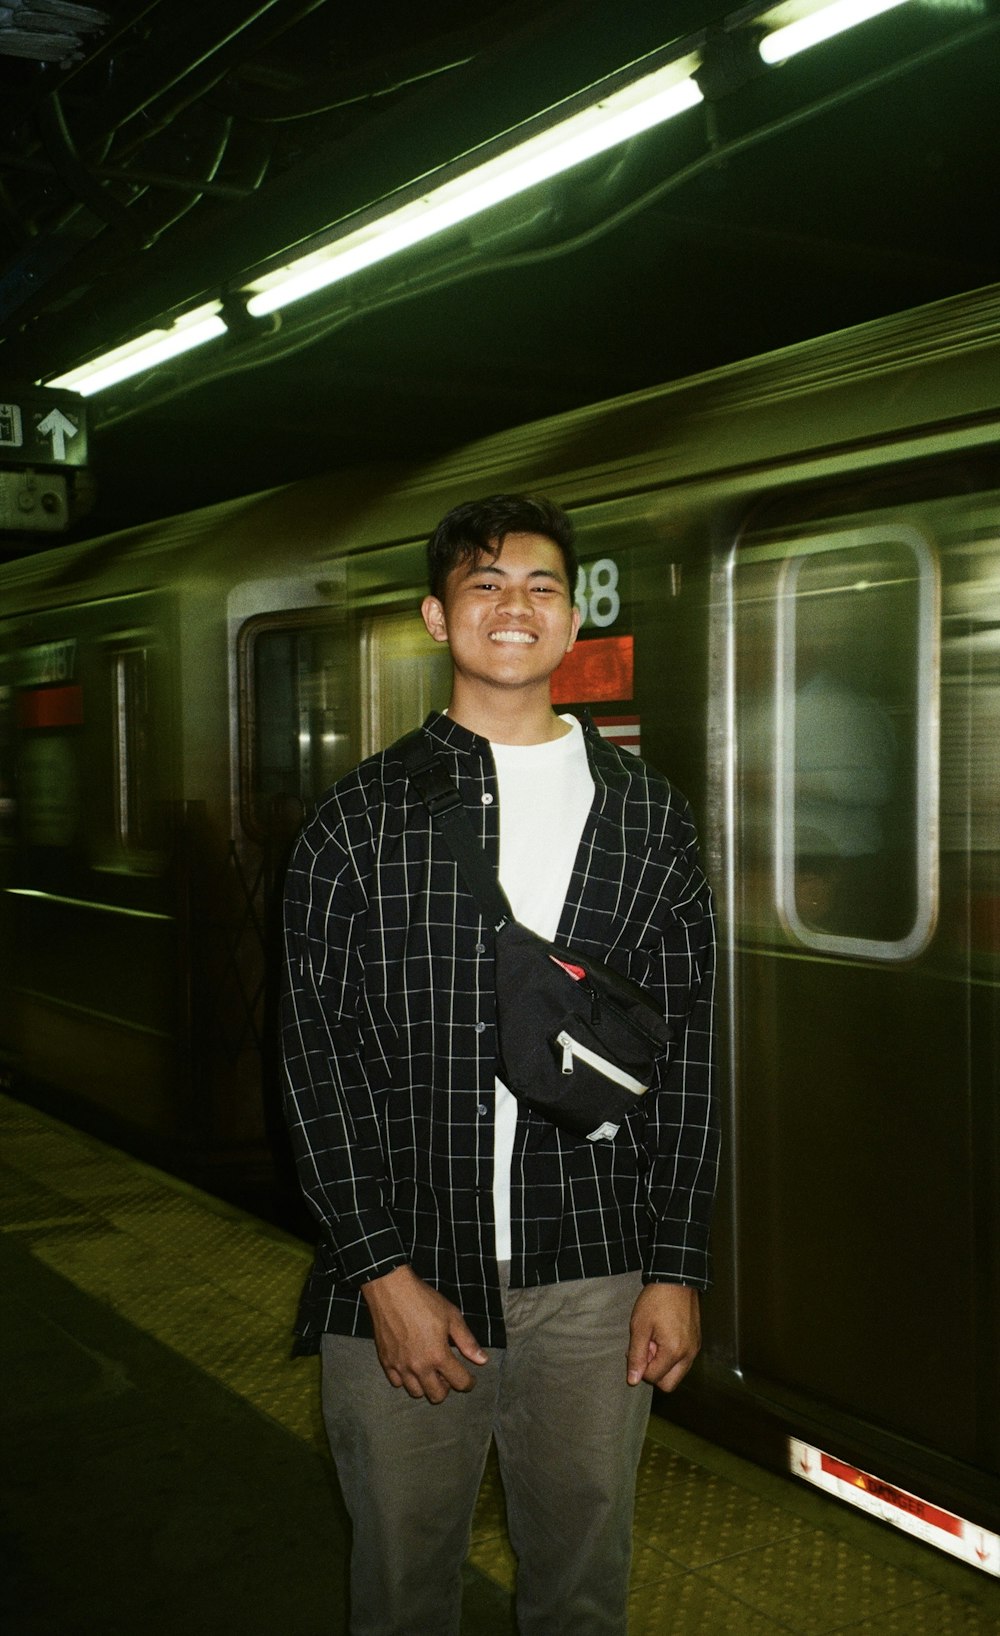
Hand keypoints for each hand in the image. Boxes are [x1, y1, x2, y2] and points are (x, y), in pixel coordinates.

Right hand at [361, 1264, 487, 1402]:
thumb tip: (482, 1360)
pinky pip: (397, 1383)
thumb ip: (467, 1341)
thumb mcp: (452, 1316)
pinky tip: (411, 1366)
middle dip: (447, 1388)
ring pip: (416, 1393)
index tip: (470, 1379)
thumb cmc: (423, 1300)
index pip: (460, 1383)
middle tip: (448, 1374)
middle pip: (437, 1396)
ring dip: (426, 1385)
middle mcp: (419, 1367)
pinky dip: (406, 1379)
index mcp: (438, 1356)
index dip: (469, 1383)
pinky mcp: (385, 1362)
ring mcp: (400, 1366)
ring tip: (429, 1370)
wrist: (391, 1290)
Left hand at [626, 1283, 700, 1393]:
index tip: (639, 1346)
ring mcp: (695, 1349)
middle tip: (647, 1348)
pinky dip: (672, 1357)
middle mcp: (689, 1354)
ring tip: (656, 1340)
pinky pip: (683, 1361)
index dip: (641, 1366)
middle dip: (654, 1372)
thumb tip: (633, 1380)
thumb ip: (636, 1356)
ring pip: (677, 1374)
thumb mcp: (639, 1326)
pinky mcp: (697, 1342)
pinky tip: (664, 1337)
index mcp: (674, 1351)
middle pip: (668, 1384)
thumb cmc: (656, 1300)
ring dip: (663, 1365)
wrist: (676, 1279)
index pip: (653, 1378)